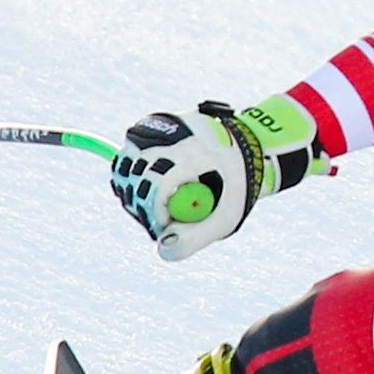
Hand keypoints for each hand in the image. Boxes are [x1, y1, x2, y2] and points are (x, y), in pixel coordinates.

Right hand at [109, 94, 320, 260]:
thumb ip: (194, 237)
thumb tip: (162, 249)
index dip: (156, 215)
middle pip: (133, 178)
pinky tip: (159, 177)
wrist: (248, 145)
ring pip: (125, 166)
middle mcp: (170, 135)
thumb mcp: (225, 217)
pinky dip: (135, 173)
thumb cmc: (236, 185)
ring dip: (137, 188)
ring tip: (168, 192)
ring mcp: (158, 126)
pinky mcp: (148, 124)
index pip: (154, 190)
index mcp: (193, 155)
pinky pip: (127, 156)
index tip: (166, 224)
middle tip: (164, 214)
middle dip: (144, 204)